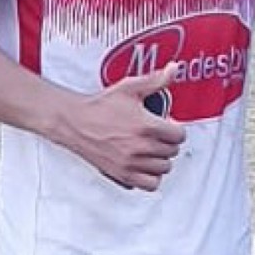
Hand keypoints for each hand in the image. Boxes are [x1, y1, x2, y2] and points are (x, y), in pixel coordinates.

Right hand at [62, 65, 186, 189]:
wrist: (75, 121)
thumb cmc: (100, 106)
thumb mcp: (130, 88)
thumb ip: (155, 81)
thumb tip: (173, 70)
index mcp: (146, 126)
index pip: (179, 136)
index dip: (176, 129)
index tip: (168, 126)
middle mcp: (141, 147)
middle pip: (172, 152)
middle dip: (168, 142)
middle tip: (159, 135)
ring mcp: (132, 163)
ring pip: (164, 168)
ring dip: (161, 159)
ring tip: (153, 149)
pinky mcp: (123, 174)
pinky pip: (150, 185)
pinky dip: (152, 177)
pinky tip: (146, 165)